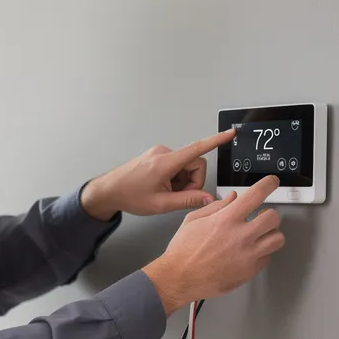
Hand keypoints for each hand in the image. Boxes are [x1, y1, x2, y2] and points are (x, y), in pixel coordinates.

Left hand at [80, 129, 235, 220]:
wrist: (109, 190)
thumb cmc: (129, 195)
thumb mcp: (161, 204)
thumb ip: (188, 200)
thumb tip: (208, 199)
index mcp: (165, 162)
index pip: (197, 149)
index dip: (216, 141)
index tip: (229, 134)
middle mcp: (163, 153)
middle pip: (195, 163)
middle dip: (192, 182)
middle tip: (178, 196)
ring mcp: (160, 153)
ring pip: (186, 166)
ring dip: (182, 181)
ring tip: (166, 193)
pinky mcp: (158, 156)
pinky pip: (177, 166)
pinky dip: (175, 178)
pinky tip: (162, 187)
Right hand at [141, 175, 284, 313]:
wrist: (179, 278)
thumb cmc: (183, 253)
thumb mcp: (193, 220)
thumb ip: (216, 206)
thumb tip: (232, 198)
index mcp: (226, 220)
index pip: (257, 194)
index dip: (269, 184)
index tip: (271, 183)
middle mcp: (240, 236)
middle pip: (273, 217)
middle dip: (268, 214)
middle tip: (261, 216)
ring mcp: (247, 255)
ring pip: (277, 239)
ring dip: (270, 234)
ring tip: (260, 235)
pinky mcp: (249, 271)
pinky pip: (267, 258)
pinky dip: (262, 253)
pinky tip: (250, 251)